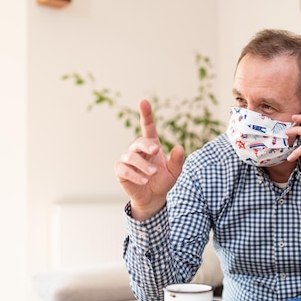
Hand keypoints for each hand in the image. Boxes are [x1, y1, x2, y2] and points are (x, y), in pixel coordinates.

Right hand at [114, 99, 183, 219]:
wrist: (153, 198)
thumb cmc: (163, 181)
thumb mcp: (174, 172)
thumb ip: (177, 161)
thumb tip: (180, 148)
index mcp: (151, 145)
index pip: (148, 127)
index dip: (145, 114)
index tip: (143, 101)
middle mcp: (138, 150)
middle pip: (139, 141)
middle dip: (146, 145)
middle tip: (156, 151)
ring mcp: (128, 159)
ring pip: (131, 156)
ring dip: (143, 165)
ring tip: (153, 174)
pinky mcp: (121, 171)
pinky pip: (124, 169)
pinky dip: (135, 174)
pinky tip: (145, 180)